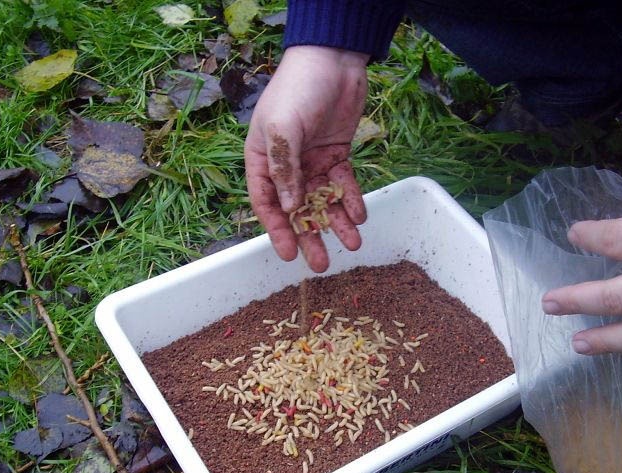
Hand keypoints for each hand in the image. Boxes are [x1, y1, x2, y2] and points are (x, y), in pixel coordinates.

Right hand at [245, 46, 368, 271]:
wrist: (333, 59)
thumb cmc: (297, 89)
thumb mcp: (283, 129)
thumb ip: (284, 169)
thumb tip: (288, 208)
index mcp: (262, 159)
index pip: (267, 203)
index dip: (277, 231)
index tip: (289, 254)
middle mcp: (286, 165)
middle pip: (297, 210)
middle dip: (310, 236)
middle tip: (321, 264)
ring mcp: (313, 161)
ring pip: (324, 201)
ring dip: (337, 223)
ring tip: (352, 245)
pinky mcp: (337, 155)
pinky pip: (344, 184)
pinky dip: (352, 200)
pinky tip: (360, 217)